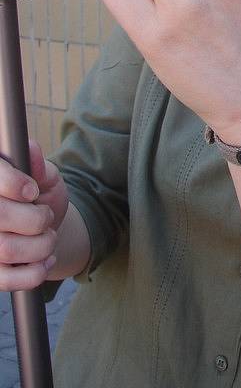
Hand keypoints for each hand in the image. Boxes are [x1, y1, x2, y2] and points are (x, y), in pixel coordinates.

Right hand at [0, 141, 68, 290]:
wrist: (43, 229)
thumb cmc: (40, 198)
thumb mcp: (45, 177)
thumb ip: (39, 166)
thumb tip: (31, 148)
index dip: (13, 184)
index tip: (32, 191)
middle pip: (1, 217)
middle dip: (36, 218)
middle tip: (45, 216)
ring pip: (7, 249)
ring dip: (41, 245)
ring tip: (48, 236)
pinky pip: (7, 279)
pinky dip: (35, 271)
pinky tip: (45, 258)